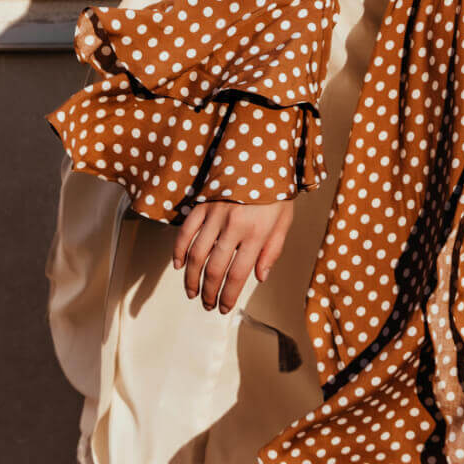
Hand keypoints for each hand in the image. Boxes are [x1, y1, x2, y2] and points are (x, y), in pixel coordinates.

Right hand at [173, 197, 293, 313]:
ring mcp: (215, 214)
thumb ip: (272, 250)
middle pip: (214, 269)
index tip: (224, 308)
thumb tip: (260, 277)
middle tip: (207, 304)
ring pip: (196, 254)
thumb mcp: (284, 220)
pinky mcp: (203, 204)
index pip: (237, 275)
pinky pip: (186, 231)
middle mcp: (233, 226)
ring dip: (191, 278)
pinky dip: (179, 250)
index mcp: (256, 233)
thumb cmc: (275, 191)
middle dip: (209, 292)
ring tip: (192, 292)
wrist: (261, 154)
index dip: (228, 296)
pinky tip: (179, 265)